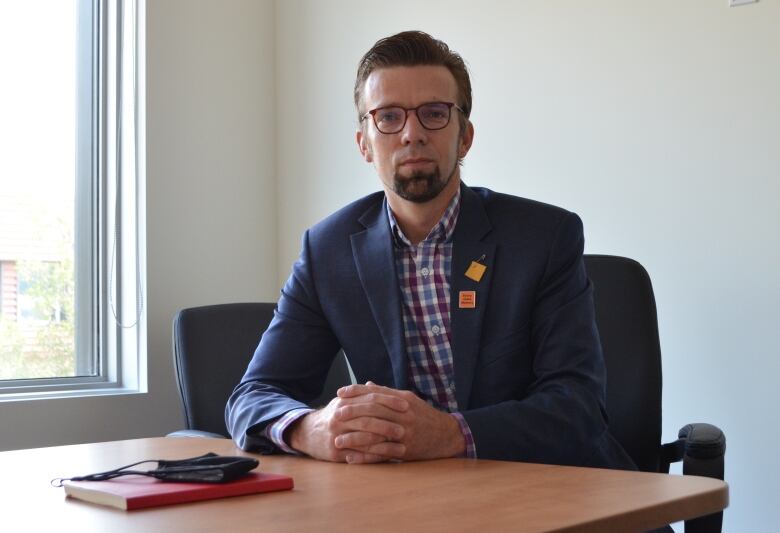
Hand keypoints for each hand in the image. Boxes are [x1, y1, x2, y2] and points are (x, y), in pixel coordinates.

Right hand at [287, 388, 409, 462]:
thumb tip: (379, 386)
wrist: (308, 434)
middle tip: (407, 425)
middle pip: (368, 417)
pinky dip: (375, 454)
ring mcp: (336, 435)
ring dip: (385, 439)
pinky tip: (388, 455)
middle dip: (389, 421)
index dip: (389, 400)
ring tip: (402, 441)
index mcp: (344, 402)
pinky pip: (359, 453)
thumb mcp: (344, 402)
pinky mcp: (335, 452)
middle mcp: (339, 417)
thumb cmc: (333, 417)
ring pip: (364, 436)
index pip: (370, 398)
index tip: (406, 404)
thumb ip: (362, 395)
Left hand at [333, 382, 465, 461]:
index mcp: (403, 399)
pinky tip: (352, 459)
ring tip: (337, 440)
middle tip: (335, 415)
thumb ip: (387, 393)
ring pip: (375, 434)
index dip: (356, 391)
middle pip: (374, 411)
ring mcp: (405, 432)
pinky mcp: (406, 450)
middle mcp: (404, 414)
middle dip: (352, 413)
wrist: (446, 435)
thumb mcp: (408, 400)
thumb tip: (367, 384)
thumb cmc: (424, 415)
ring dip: (354, 438)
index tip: (340, 392)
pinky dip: (366, 457)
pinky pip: (382, 454)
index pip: (376, 393)